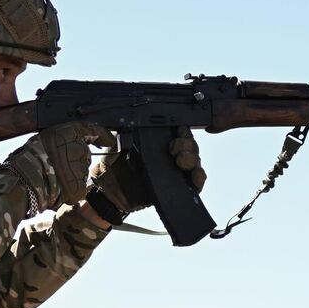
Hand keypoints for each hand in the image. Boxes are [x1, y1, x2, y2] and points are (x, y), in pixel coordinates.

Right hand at [5, 122, 107, 211]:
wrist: (23, 182)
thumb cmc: (28, 160)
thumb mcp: (45, 138)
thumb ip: (62, 139)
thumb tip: (74, 141)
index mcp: (68, 134)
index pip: (92, 130)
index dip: (102, 135)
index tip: (109, 139)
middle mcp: (78, 149)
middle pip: (83, 154)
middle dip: (73, 159)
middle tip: (54, 165)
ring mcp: (80, 169)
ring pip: (80, 171)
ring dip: (70, 174)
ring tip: (51, 176)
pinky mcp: (80, 186)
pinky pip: (78, 186)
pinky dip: (70, 187)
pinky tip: (57, 186)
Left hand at [87, 128, 206, 219]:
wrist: (109, 190)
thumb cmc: (113, 164)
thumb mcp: (119, 140)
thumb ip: (127, 128)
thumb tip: (131, 117)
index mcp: (159, 141)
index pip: (180, 132)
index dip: (183, 131)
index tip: (178, 131)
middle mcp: (170, 155)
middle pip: (191, 146)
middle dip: (187, 145)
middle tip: (174, 149)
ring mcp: (176, 172)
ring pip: (195, 162)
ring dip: (193, 159)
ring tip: (181, 161)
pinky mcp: (178, 189)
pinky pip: (195, 183)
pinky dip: (199, 178)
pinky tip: (195, 176)